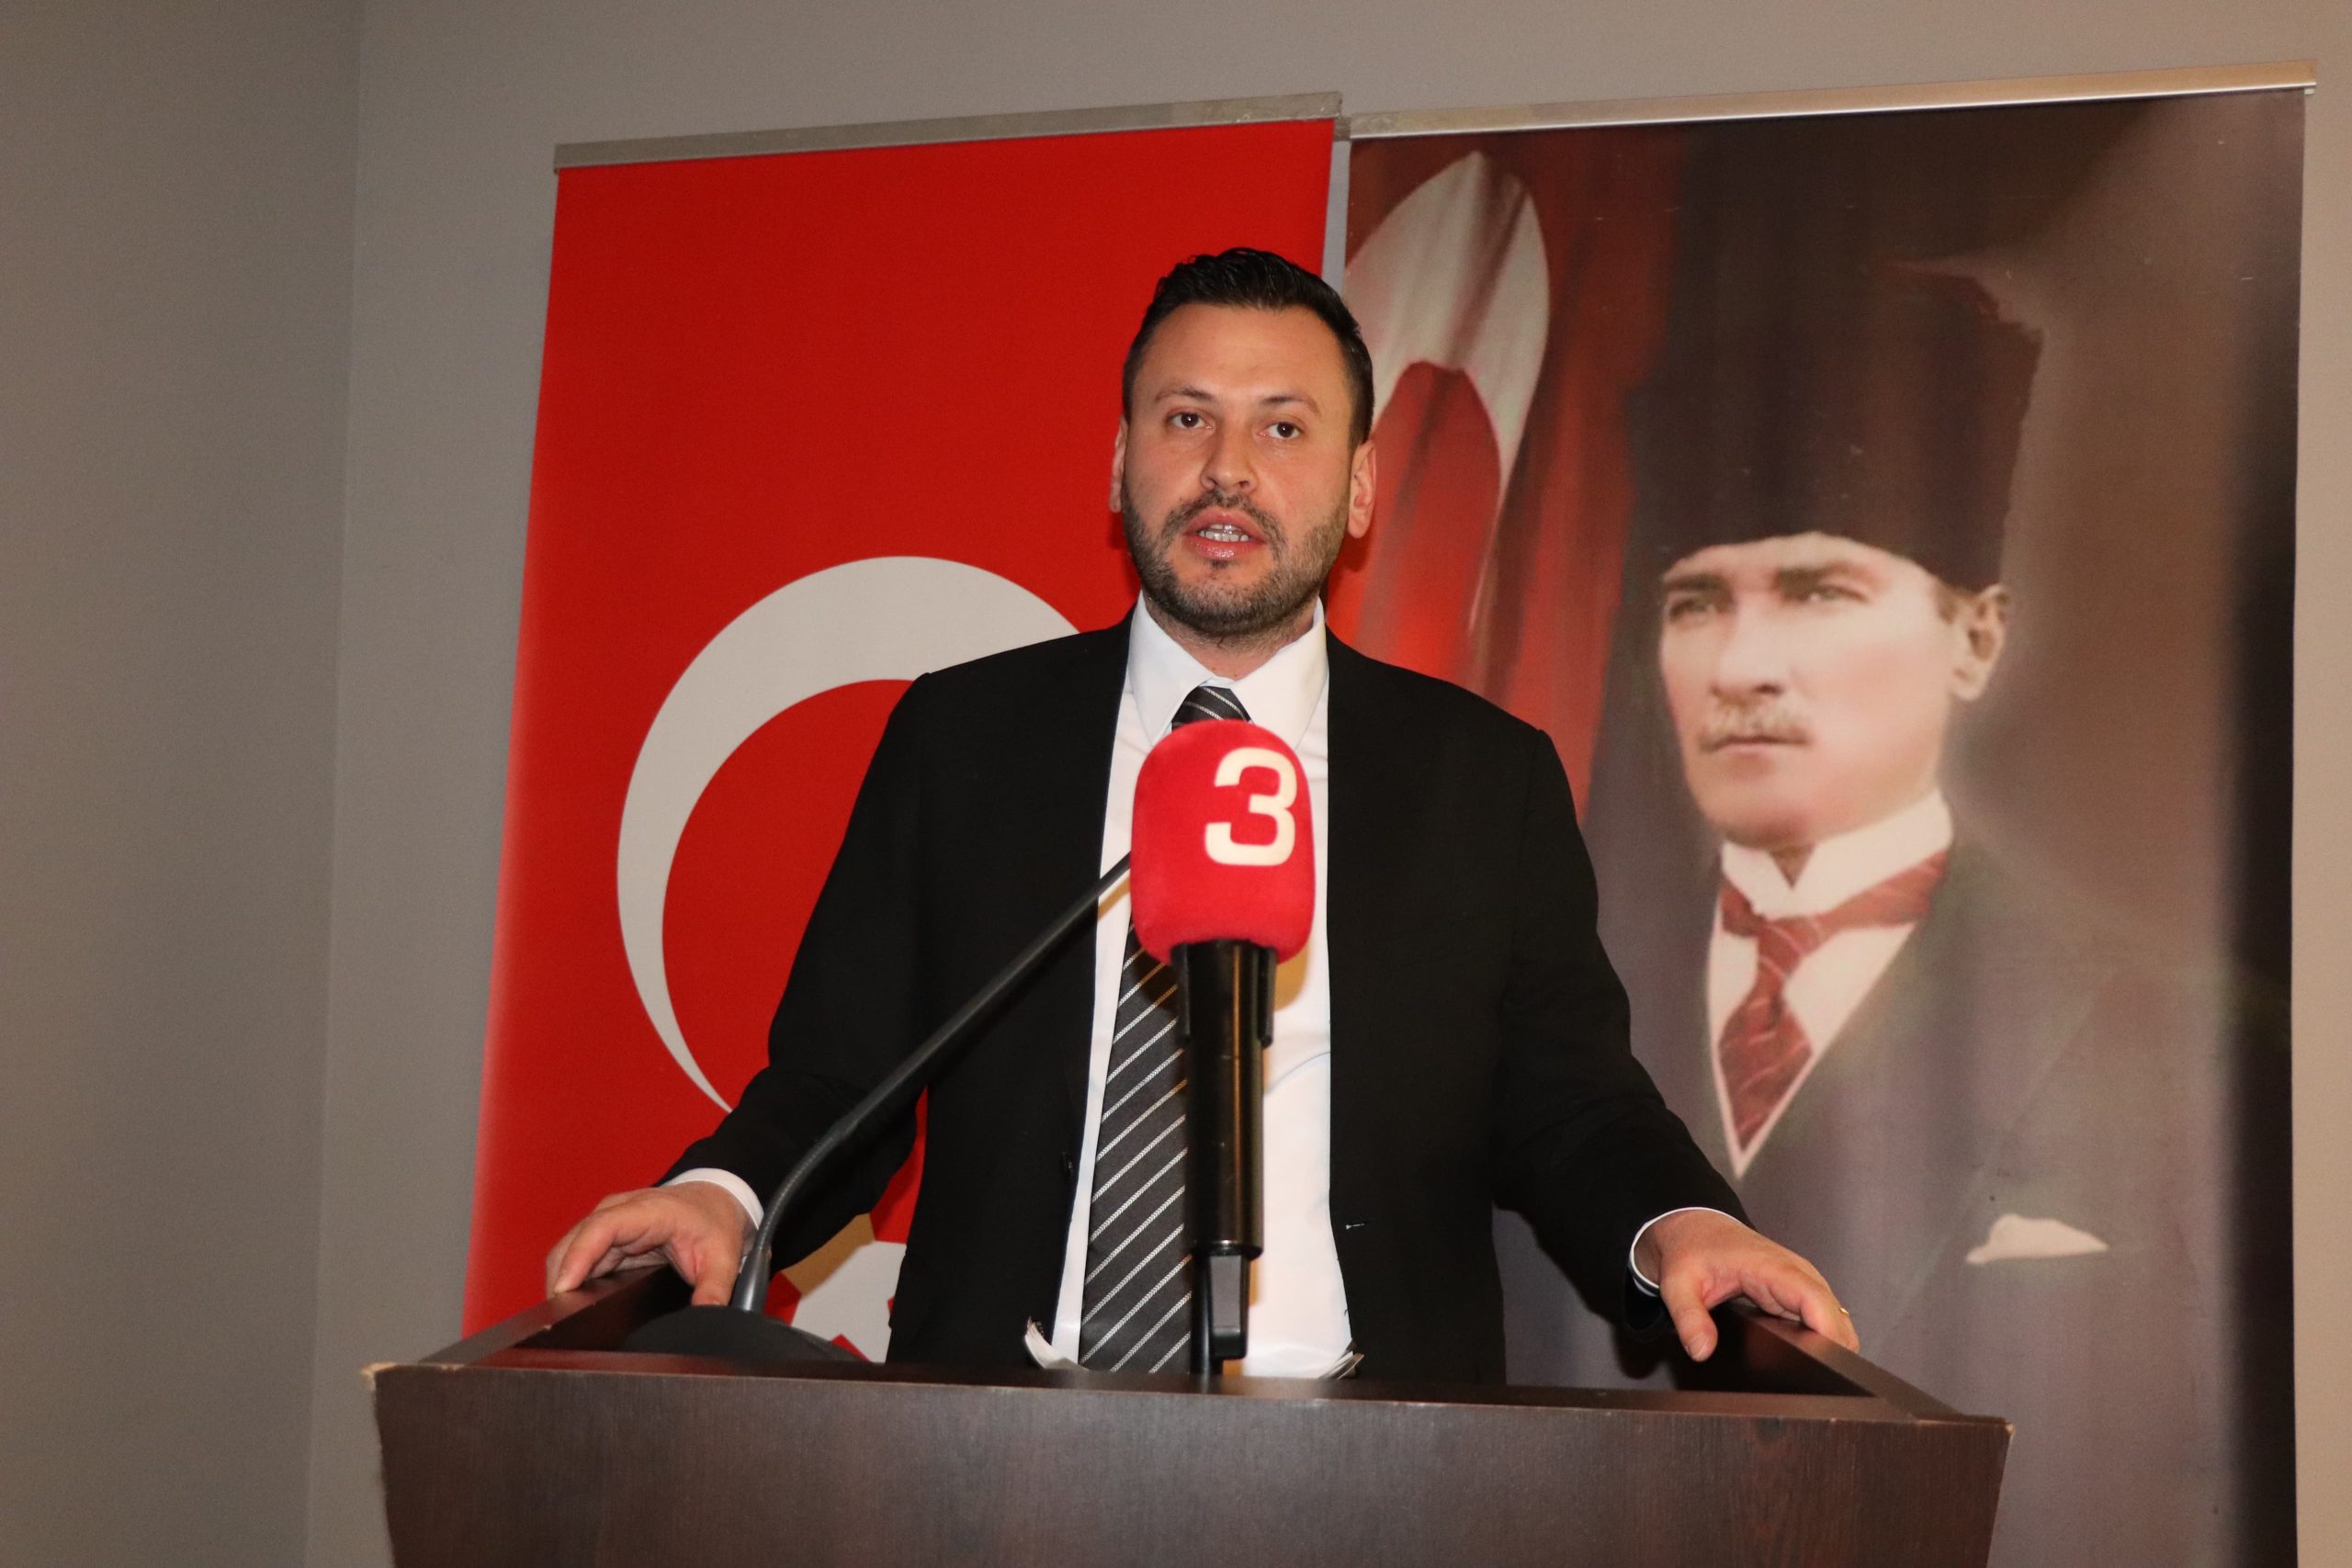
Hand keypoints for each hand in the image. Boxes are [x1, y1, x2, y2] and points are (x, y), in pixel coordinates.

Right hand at [544, 1182, 754, 1306]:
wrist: (715, 1200)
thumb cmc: (714, 1221)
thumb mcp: (722, 1256)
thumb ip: (715, 1287)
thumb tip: (708, 1316)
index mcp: (646, 1211)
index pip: (600, 1229)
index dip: (578, 1258)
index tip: (564, 1289)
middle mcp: (617, 1212)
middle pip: (573, 1243)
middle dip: (561, 1280)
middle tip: (561, 1322)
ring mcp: (607, 1225)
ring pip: (568, 1253)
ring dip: (562, 1284)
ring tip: (564, 1320)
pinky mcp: (605, 1240)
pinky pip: (577, 1260)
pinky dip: (570, 1282)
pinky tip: (573, 1308)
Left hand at [1636, 1209, 1858, 1360]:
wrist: (1696, 1227)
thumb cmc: (1692, 1248)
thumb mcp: (1678, 1283)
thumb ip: (1689, 1318)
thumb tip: (1702, 1350)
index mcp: (1773, 1267)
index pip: (1816, 1301)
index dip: (1828, 1334)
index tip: (1826, 1365)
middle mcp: (1797, 1274)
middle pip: (1837, 1318)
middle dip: (1833, 1351)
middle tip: (1811, 1381)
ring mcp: (1802, 1284)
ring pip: (1837, 1322)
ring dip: (1831, 1347)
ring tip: (1811, 1374)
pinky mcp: (1799, 1294)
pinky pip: (1825, 1320)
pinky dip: (1823, 1340)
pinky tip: (1808, 1359)